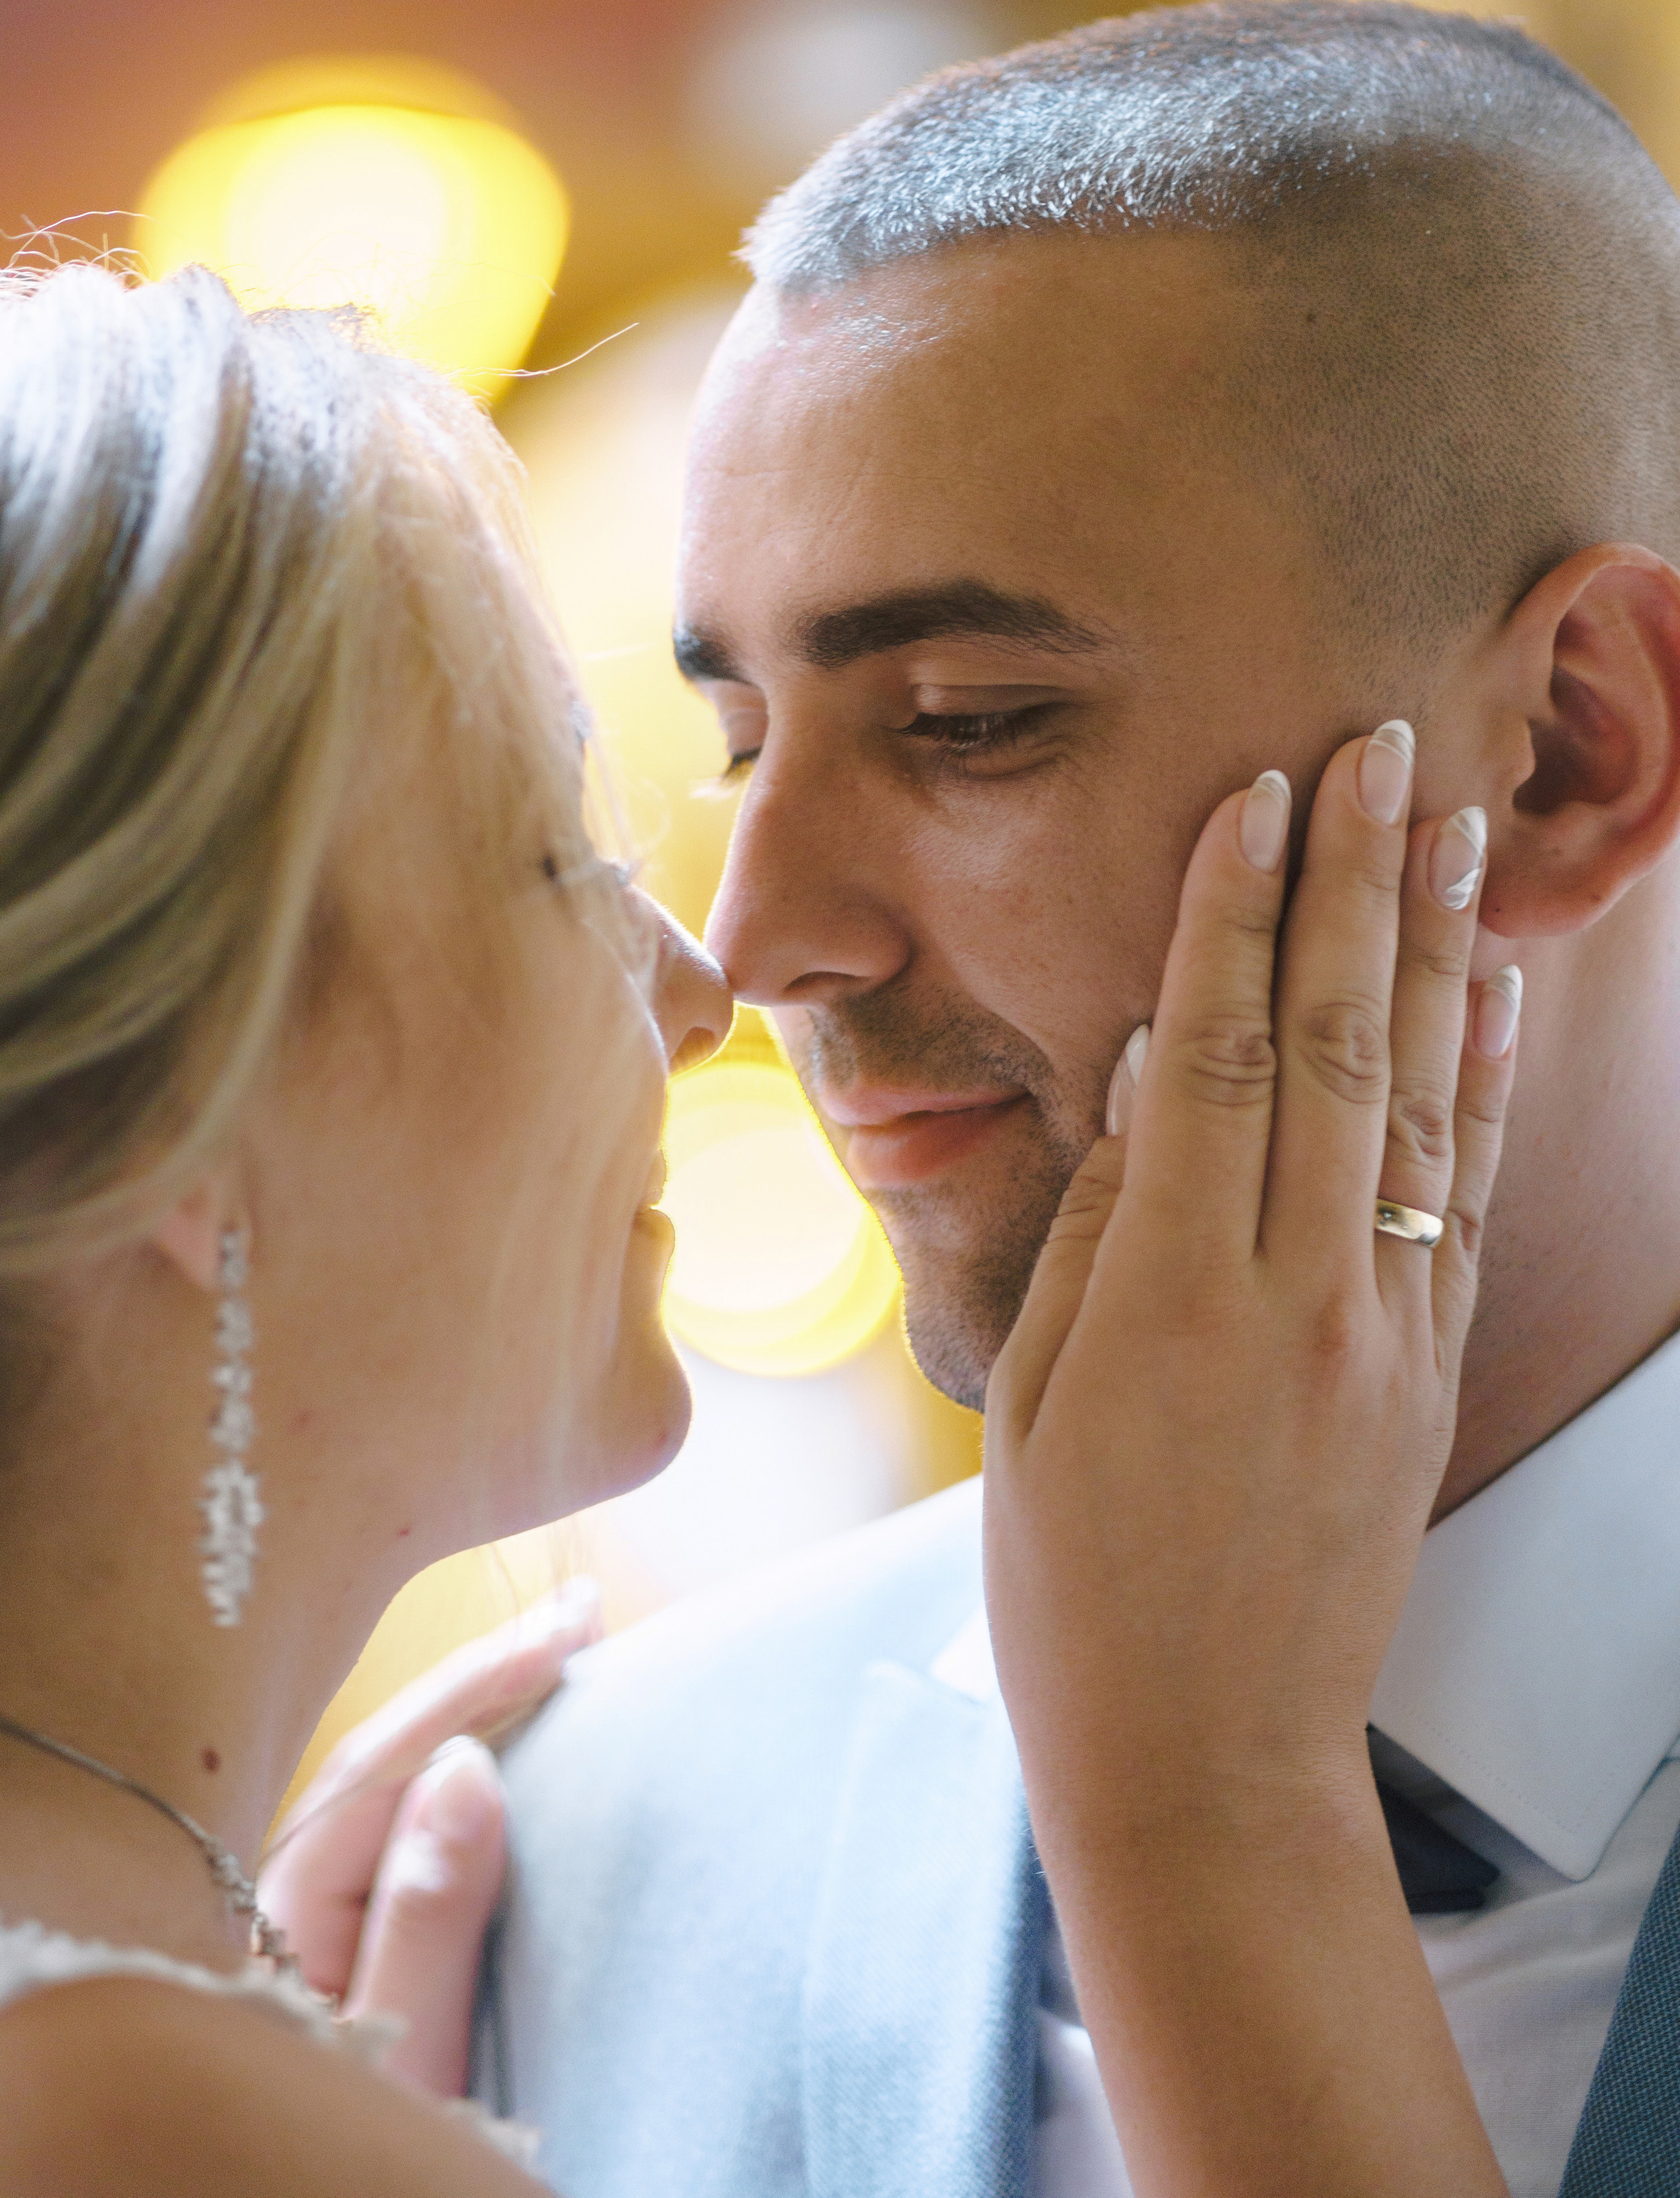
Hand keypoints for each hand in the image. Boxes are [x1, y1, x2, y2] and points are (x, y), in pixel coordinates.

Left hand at [259, 1582, 599, 2094]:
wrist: (276, 2188)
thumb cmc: (328, 2145)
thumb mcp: (398, 2053)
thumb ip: (423, 1919)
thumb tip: (467, 1770)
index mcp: (277, 1913)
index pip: (388, 1764)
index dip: (480, 1687)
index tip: (569, 1633)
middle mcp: (273, 1898)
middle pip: (381, 1754)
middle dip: (480, 1675)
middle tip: (581, 1613)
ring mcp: (295, 1918)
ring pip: (385, 1784)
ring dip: (469, 1714)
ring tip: (552, 1652)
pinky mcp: (326, 1943)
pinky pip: (389, 1825)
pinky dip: (452, 1769)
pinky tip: (498, 1745)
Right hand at [983, 726, 1518, 2196]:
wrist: (1207, 1762)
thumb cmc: (1075, 1588)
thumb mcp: (1028, 1397)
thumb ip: (1095, 1219)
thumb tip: (1146, 1061)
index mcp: (1166, 1299)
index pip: (1211, 1054)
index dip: (1234, 913)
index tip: (1258, 797)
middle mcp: (1293, 1298)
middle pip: (1331, 1047)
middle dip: (1355, 886)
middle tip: (1379, 752)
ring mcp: (1380, 1336)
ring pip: (1418, 1104)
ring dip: (1433, 953)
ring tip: (1451, 829)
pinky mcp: (1428, 1375)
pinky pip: (1465, 1196)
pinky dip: (1479, 1084)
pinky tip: (1486, 996)